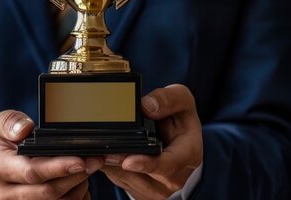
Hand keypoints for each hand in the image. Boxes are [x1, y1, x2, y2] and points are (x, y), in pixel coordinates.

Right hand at [0, 110, 102, 199]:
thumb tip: (25, 129)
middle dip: (76, 177)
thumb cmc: (3, 149)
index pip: (32, 172)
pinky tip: (79, 184)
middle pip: (49, 192)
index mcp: (0, 169)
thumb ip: (10, 122)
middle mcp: (8, 194)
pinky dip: (76, 198)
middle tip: (95, 162)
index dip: (59, 168)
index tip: (81, 161)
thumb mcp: (0, 128)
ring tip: (86, 171)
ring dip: (78, 188)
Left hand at [101, 85, 202, 199]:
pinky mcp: (143, 191)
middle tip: (104, 152)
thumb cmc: (179, 118)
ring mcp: (159, 187)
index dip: (148, 164)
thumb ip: (168, 99)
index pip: (168, 165)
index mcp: (188, 154)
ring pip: (128, 180)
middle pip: (144, 175)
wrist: (177, 137)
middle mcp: (175, 176)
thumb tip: (146, 106)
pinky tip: (104, 155)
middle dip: (122, 164)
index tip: (129, 161)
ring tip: (102, 151)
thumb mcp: (181, 99)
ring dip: (113, 167)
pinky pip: (121, 182)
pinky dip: (110, 169)